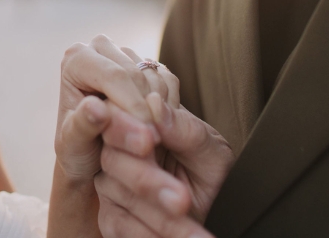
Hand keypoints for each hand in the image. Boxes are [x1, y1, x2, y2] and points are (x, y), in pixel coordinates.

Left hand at [55, 35, 177, 183]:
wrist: (92, 159)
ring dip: (158, 110)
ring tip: (150, 139)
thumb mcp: (74, 146)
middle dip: (147, 109)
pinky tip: (156, 129)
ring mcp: (126, 54)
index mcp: (76, 59)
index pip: (113, 75)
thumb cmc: (77, 151)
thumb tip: (96, 107)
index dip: (133, 104)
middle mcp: (100, 48)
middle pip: (136, 73)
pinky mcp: (146, 65)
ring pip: (155, 77)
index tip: (148, 136)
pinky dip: (168, 106)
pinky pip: (168, 80)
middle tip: (153, 142)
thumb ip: (83, 127)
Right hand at [95, 92, 233, 237]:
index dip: (128, 129)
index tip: (152, 140)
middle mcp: (117, 151)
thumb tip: (154, 104)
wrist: (218, 209)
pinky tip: (181, 237)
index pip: (118, 118)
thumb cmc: (212, 170)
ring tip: (189, 219)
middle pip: (115, 160)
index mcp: (140, 123)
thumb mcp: (210, 149)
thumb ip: (184, 128)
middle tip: (180, 199)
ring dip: (160, 217)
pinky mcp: (112, 217)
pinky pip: (122, 227)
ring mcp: (111, 185)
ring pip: (123, 198)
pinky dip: (150, 235)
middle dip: (149, 181)